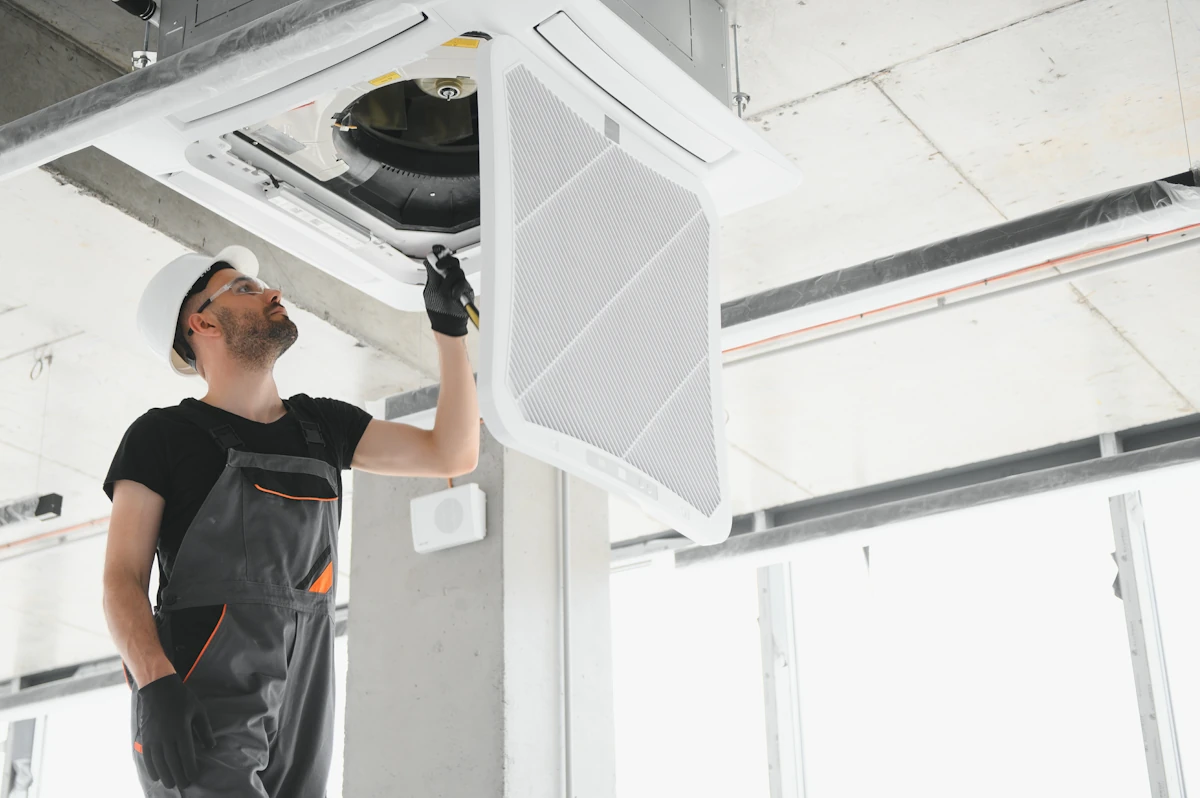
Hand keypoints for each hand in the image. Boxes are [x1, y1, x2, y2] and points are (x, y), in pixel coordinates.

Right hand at [136, 673, 215, 788]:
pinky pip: (147, 757)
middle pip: (172, 763)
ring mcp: (154, 738)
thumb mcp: (198, 711)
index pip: (186, 756)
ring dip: (165, 775)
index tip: (194, 777)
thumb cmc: (182, 699)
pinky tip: (157, 776)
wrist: (158, 689)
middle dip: (179, 776)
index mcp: (181, 730)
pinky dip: (152, 769)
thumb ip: (205, 730)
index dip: (190, 769)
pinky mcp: (145, 738)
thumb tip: (211, 747)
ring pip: (159, 763)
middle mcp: (166, 737)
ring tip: (171, 784)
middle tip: (184, 785)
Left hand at [424, 248, 474, 337]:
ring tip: (445, 290)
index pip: (442, 261)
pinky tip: (452, 295)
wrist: (447, 323)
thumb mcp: (430, 290)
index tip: (436, 248)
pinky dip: (456, 289)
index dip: (440, 253)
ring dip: (449, 280)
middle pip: (453, 262)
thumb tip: (428, 261)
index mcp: (440, 276)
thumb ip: (431, 275)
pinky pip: (463, 284)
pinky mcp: (466, 290)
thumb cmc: (438, 309)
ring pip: (458, 272)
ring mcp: (459, 284)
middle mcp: (450, 278)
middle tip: (439, 265)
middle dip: (445, 261)